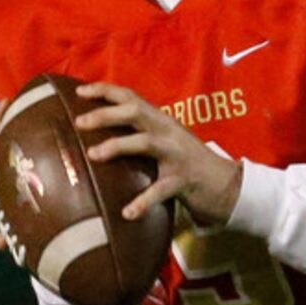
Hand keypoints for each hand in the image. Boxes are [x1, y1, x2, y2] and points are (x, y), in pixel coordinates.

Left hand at [73, 82, 242, 224]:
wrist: (227, 185)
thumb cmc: (187, 164)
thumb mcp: (166, 142)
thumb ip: (140, 135)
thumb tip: (99, 138)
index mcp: (161, 120)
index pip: (131, 96)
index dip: (105, 91)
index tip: (79, 91)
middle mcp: (168, 131)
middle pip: (134, 112)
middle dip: (105, 114)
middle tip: (78, 122)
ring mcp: (177, 155)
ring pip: (145, 143)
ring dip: (117, 145)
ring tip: (93, 155)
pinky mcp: (184, 180)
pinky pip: (160, 190)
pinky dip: (143, 201)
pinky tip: (127, 213)